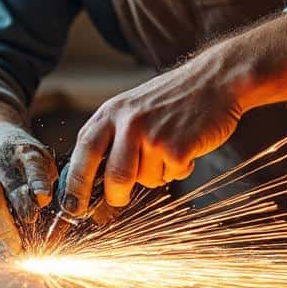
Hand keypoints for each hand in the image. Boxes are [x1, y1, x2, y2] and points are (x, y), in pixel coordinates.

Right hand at [0, 123, 56, 253]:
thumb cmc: (23, 160)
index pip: (28, 169)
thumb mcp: (40, 160)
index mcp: (17, 154)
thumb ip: (44, 179)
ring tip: (15, 242)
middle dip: (7, 228)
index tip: (42, 199)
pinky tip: (2, 232)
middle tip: (20, 248)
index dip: (37, 184)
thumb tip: (41, 201)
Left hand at [61, 46, 247, 215]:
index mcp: (112, 112)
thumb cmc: (173, 97)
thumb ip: (112, 135)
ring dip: (157, 173)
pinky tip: (186, 145)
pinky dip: (179, 169)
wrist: (215, 80)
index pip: (83, 152)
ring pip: (146, 179)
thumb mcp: (131, 107)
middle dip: (116, 196)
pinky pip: (171, 175)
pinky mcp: (178, 148)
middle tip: (119, 199)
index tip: (71, 207)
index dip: (75, 184)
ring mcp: (153, 135)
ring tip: (169, 146)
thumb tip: (92, 178)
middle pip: (113, 177)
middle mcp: (128, 123)